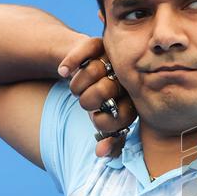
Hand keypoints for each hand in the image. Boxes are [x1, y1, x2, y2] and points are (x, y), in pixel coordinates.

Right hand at [57, 37, 136, 157]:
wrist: (87, 64)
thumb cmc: (100, 98)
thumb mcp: (106, 118)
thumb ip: (109, 139)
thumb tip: (101, 153)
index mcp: (134, 98)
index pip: (123, 115)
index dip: (104, 121)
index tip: (94, 119)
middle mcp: (128, 77)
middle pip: (104, 91)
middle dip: (88, 100)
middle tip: (84, 100)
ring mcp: (114, 57)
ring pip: (93, 71)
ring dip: (77, 83)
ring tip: (75, 86)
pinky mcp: (99, 42)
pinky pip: (84, 49)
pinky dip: (70, 61)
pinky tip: (62, 71)